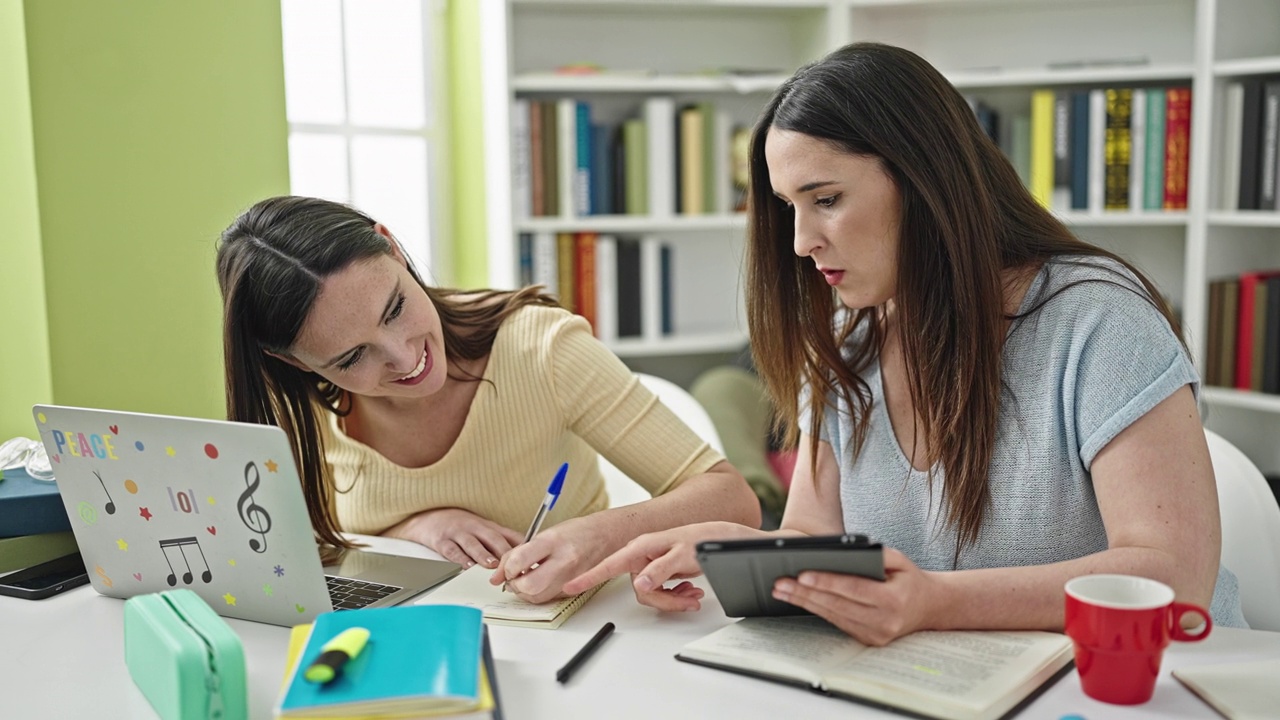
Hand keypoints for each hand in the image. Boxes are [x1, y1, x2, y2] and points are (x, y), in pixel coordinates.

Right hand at [382, 507, 522, 568]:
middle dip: (505, 552)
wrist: (429, 515)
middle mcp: (475, 528)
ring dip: (484, 554)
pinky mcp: (442, 540)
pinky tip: (465, 566)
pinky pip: (451, 550)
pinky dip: (459, 558)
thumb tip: (527, 554)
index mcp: (488, 526)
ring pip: (473, 544)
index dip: (520, 548)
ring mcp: (458, 533)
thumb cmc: (461, 526)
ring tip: (492, 565)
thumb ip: (504, 539)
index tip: (530, 560)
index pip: (508, 535)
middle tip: (514, 566)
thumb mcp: (484, 528)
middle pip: (493, 538)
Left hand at [487, 515, 611, 603]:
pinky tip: (540, 583)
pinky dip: (539, 594)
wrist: (606, 535)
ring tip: (525, 581)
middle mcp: (563, 560)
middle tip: (513, 579)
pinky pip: (550, 598)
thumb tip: (498, 575)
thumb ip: (520, 552)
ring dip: (525, 593)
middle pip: (528, 585)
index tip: (505, 569)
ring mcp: (571, 577)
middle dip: (515, 585)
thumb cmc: (576, 532)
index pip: (519, 561)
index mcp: (552, 541)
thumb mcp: (545, 534)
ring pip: (538, 597)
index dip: (506, 569)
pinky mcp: (576, 589)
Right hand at [564, 521, 761, 611]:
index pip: (610, 565)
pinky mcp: (662, 571)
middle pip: (641, 591)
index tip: (569, 586)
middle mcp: (643, 555)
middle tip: (689, 601)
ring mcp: (652, 564)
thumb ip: (660, 570)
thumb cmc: (703, 539)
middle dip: (665, 600)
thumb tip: (640, 585)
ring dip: (674, 599)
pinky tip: (690, 591)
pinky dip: (676, 595)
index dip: (588, 577)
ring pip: (652, 594)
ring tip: (694, 595)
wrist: (722, 537)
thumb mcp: (683, 555)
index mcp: (642, 548)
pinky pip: (661, 591)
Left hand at [770, 547, 940, 645]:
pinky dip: (817, 610)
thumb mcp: (900, 560)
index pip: (853, 589)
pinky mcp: (868, 640)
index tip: (802, 575)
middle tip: (780, 583)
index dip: (826, 582)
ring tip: (782, 590)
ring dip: (804, 603)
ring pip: (833, 616)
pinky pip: (838, 623)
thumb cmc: (909, 579)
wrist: (931, 607)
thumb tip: (842, 550)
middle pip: (837, 605)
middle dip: (805, 593)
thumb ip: (875, 553)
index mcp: (893, 600)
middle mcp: (885, 622)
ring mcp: (876, 635)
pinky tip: (800, 599)